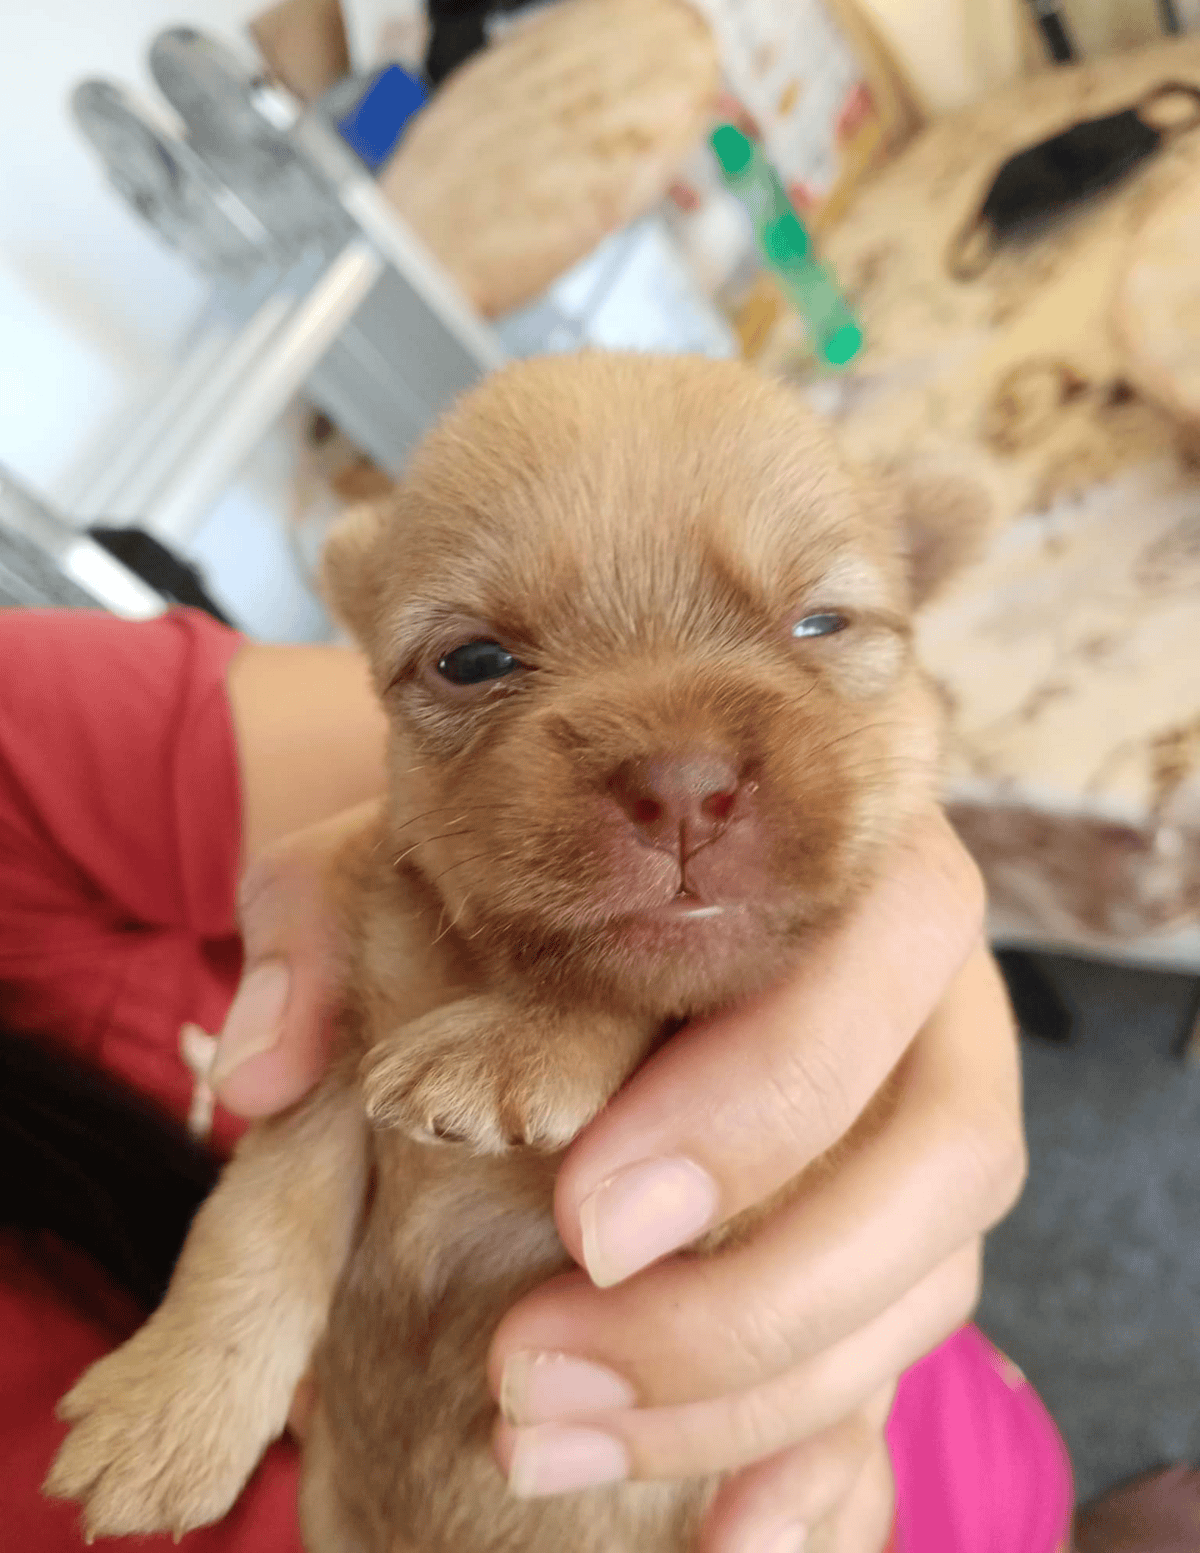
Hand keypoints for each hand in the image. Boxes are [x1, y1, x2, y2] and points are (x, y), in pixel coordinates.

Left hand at [212, 808, 1024, 1551]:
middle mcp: (921, 986)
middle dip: (762, 1283)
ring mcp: (929, 1111)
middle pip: (948, 1144)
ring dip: (754, 1392)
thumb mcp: (393, 866)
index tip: (586, 1216)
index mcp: (835, 854)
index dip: (763, 1095)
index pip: (873, 951)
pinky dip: (817, 1454)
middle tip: (545, 1357)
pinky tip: (717, 1536)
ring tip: (543, 1434)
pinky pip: (911, 1354)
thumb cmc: (502, 878)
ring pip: (930, 1273)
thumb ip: (323, 931)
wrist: (578, 907)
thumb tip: (267, 1071)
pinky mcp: (903, 1229)